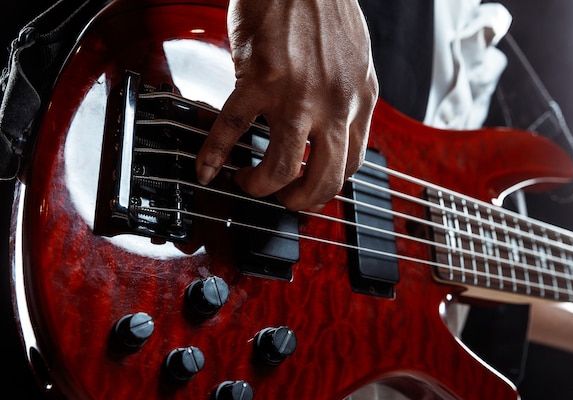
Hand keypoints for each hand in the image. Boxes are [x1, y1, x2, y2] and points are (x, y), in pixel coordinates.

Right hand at [195, 0, 377, 210]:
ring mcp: (296, 94)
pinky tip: (206, 167)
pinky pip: (232, 129)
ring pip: (279, 166)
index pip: (353, 163)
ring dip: (260, 186)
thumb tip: (329, 125)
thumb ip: (346, 96)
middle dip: (299, 200)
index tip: (312, 189)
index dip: (330, 185)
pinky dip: (214, 154)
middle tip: (282, 201)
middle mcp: (334, 104)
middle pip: (324, 178)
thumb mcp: (354, 59)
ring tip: (247, 183)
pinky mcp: (259, 79)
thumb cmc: (325, 7)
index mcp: (360, 99)